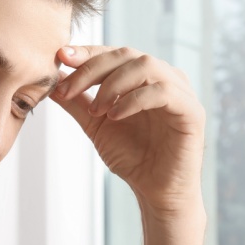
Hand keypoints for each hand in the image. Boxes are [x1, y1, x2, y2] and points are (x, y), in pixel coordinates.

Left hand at [51, 46, 205, 215]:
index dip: (88, 52)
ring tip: (96, 111)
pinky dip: (134, 100)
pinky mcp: (191, 110)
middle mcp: (164, 78)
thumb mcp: (96, 126)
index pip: (113, 54)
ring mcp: (180, 92)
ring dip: (114, 85)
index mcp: (143, 78)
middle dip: (93, 69)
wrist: (156, 191)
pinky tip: (115, 116)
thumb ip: (77, 103)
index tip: (60, 57)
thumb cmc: (132, 158)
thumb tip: (52, 82)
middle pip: (127, 55)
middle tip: (69, 90)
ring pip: (146, 66)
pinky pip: (163, 92)